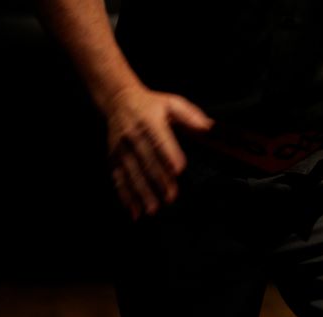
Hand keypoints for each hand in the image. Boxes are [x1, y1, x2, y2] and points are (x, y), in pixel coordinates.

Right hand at [105, 85, 214, 219]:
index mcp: (150, 120)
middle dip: (158, 180)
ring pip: (132, 173)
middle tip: (170, 197)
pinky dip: (126, 197)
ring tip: (152, 209)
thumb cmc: (149, 105)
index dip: (169, 154)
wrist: (118, 99)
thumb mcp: (171, 103)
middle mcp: (134, 135)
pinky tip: (134, 211)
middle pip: (147, 160)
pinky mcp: (114, 158)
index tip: (178, 169)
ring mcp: (122, 148)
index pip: (160, 139)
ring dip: (142, 193)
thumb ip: (190, 115)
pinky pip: (119, 179)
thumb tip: (208, 127)